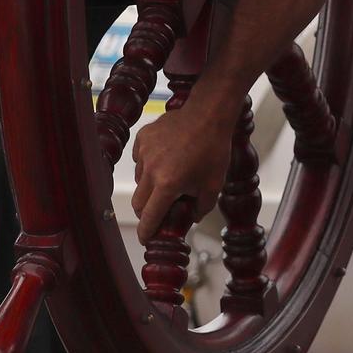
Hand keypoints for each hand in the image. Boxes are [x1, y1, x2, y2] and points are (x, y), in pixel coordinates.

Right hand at [131, 99, 231, 243]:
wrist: (209, 114)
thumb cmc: (214, 149)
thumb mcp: (214, 184)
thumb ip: (200, 208)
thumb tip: (190, 218)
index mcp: (167, 184)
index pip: (149, 217)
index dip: (146, 231)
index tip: (145, 238)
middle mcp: (151, 170)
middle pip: (138, 202)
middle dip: (147, 211)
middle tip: (159, 210)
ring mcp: (144, 152)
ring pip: (139, 180)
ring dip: (149, 186)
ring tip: (170, 176)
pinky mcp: (142, 138)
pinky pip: (139, 159)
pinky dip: (148, 164)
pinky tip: (165, 158)